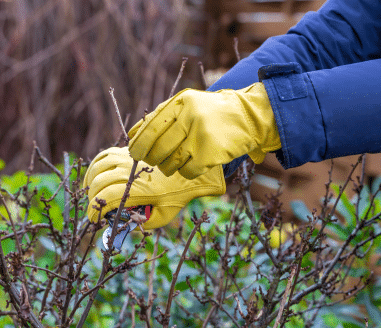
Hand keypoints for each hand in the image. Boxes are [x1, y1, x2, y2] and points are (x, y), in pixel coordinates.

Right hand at [83, 147, 224, 228]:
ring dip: (90, 181)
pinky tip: (96, 176)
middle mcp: (130, 172)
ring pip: (98, 167)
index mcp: (138, 190)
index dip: (94, 211)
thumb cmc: (176, 197)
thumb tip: (122, 227)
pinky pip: (104, 155)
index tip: (93, 220)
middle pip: (98, 183)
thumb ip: (141, 223)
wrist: (188, 173)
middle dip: (92, 198)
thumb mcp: (161, 217)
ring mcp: (128, 158)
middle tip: (95, 209)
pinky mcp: (128, 150)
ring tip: (92, 193)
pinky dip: (95, 166)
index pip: (106, 198)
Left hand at [127, 82, 280, 178]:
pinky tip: (191, 165)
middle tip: (151, 161)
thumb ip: (160, 116)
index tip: (134, 153)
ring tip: (174, 161)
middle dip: (151, 158)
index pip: (151, 127)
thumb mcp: (186, 104)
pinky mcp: (211, 153)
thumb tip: (131, 134)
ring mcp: (201, 136)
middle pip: (158, 148)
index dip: (139, 143)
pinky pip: (186, 172)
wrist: (248, 116)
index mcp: (180, 103)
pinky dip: (185, 172)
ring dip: (168, 167)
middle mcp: (190, 117)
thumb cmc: (210, 112)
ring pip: (170, 163)